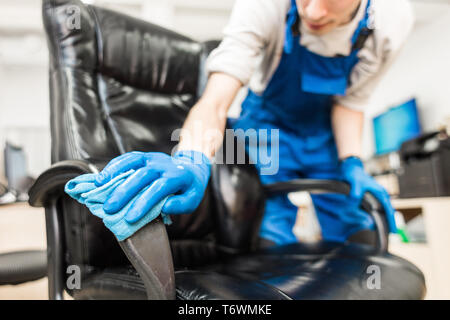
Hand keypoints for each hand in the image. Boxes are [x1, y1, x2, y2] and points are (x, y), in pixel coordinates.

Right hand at [95, 150, 210, 221]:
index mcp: (178, 176)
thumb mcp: (193, 200)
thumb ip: (180, 205)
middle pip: (142, 175)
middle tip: (109, 208)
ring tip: (98, 187)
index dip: (144, 203)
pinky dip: (114, 166)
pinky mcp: (144, 156)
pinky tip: (102, 177)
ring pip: (132, 162)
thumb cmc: (189, 188)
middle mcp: (164, 165)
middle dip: (124, 192)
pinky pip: (128, 158)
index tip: (130, 218)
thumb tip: (164, 207)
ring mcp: (153, 158)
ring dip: (114, 173)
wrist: (192, 166)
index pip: (159, 188)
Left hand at [340, 156, 396, 232]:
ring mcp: (376, 196)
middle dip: (390, 222)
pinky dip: (377, 216)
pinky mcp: (371, 197)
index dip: (391, 220)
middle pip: (388, 211)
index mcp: (380, 192)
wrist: (350, 168)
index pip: (388, 209)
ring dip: (384, 220)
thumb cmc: (353, 174)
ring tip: (384, 231)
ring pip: (383, 210)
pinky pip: (376, 209)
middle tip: (391, 235)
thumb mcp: (354, 182)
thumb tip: (354, 200)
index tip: (393, 231)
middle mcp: (380, 194)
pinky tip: (374, 222)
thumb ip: (355, 192)